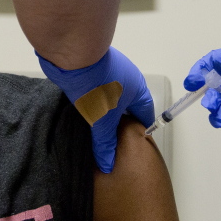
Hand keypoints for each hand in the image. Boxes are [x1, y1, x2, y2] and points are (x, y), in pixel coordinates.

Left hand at [38, 47, 154, 172]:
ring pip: (112, 92)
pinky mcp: (93, 65)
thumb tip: (108, 164)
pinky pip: (97, 84)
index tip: (135, 141)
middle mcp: (128, 77)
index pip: (146, 112)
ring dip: (106, 106)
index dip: (141, 128)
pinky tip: (83, 105)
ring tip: (96, 123)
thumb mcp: (102, 120)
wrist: (74, 56)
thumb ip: (105, 143)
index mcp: (138, 89)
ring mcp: (111, 68)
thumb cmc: (97, 88)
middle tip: (113, 136)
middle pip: (129, 102)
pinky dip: (93, 95)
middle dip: (122, 118)